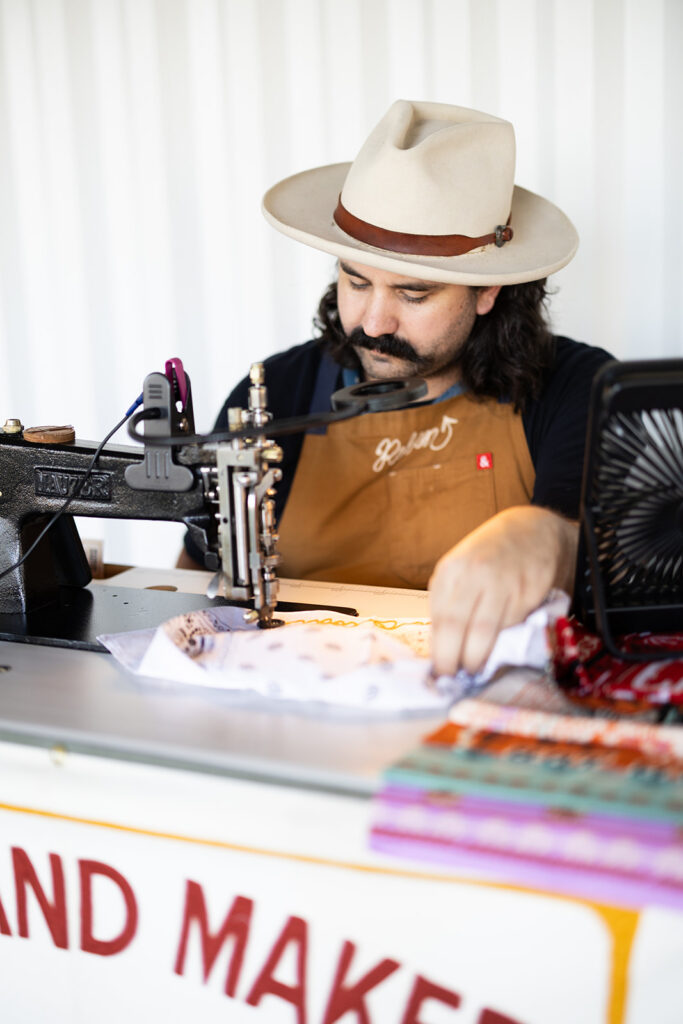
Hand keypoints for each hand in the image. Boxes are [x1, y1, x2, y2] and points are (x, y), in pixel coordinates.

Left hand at [428, 506, 577, 676]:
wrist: (532, 532)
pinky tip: (498, 646)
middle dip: (453, 659)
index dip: (439, 651)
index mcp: (450, 571)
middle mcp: (474, 574)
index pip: (439, 619)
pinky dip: (503, 641)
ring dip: (478, 657)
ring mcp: (503, 582)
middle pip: (458, 627)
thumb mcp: (459, 572)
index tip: (438, 672)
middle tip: (453, 677)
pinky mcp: (528, 592)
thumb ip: (449, 603)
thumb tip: (441, 649)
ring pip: (486, 632)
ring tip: (473, 668)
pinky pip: (512, 625)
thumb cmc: (487, 558)